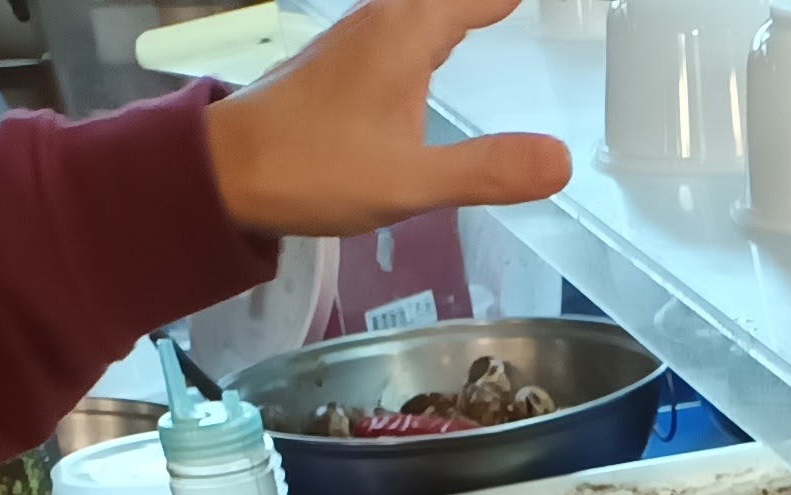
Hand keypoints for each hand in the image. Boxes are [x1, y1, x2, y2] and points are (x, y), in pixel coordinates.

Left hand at [205, 0, 571, 238]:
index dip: (514, 0)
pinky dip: (439, 21)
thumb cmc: (314, 168)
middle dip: (491, 4)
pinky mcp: (347, 56)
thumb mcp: (409, 181)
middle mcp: (387, 17)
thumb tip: (561, 160)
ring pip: (427, 4)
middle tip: (532, 18)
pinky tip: (448, 44)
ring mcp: (363, 33)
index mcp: (409, 32)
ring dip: (464, 9)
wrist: (228, 170)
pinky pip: (408, 20)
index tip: (562, 8)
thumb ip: (486, 171)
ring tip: (503, 18)